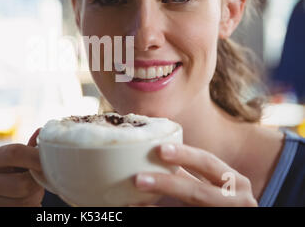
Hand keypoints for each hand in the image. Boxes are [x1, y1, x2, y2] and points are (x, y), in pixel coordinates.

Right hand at [0, 128, 44, 206]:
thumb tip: (42, 131)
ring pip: (25, 202)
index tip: (53, 158)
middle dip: (38, 182)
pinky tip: (26, 201)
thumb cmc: (8, 175)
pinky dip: (31, 206)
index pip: (15, 153)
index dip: (38, 156)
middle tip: (44, 179)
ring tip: (31, 191)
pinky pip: (23, 211)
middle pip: (23, 183)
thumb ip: (28, 148)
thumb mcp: (14, 160)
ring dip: (35, 197)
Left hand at [133, 143, 257, 206]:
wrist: (229, 214)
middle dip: (167, 185)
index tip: (159, 149)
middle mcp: (237, 201)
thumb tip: (149, 152)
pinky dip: (158, 215)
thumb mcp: (212, 185)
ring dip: (156, 210)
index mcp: (235, 182)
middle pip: (198, 192)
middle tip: (137, 178)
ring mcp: (225, 217)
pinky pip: (183, 222)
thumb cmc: (220, 200)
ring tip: (132, 204)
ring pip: (190, 210)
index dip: (185, 155)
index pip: (208, 162)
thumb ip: (188, 173)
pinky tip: (142, 211)